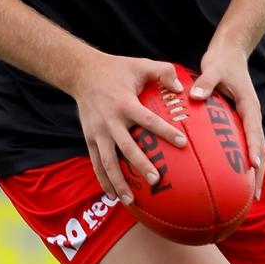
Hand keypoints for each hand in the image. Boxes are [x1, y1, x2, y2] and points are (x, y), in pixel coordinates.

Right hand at [73, 54, 187, 205]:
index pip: (148, 120)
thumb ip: (163, 71)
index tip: (182, 143)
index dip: (165, 131)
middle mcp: (110, 120)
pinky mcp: (89, 138)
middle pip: (127, 147)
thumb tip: (180, 88)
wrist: (82, 73)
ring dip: (118, 181)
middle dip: (141, 165)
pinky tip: (114, 195)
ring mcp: (98, 132)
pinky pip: (96, 163)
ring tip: (131, 200)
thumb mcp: (140, 63)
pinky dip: (104, 180)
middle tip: (156, 180)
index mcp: (125, 103)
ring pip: (108, 161)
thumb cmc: (117, 69)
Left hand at [189, 47, 264, 199]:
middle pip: (259, 148)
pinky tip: (230, 177)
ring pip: (254, 149)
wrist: (230, 52)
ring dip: (253, 172)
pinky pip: (242, 144)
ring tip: (247, 197)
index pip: (254, 131)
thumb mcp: (213, 68)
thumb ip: (205, 82)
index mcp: (249, 106)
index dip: (255, 149)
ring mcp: (247, 120)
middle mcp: (252, 116)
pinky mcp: (239, 121)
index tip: (253, 167)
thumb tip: (195, 96)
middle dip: (259, 173)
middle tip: (254, 196)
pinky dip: (241, 161)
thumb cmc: (221, 61)